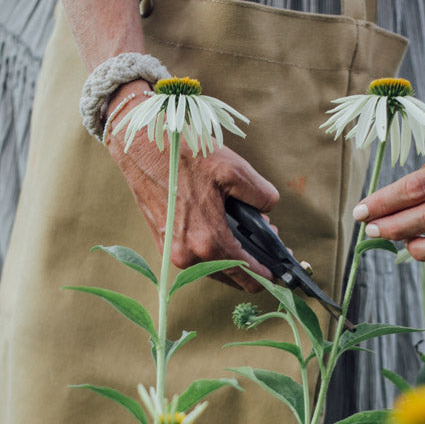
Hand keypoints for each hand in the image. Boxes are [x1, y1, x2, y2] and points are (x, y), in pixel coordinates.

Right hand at [106, 95, 279, 292]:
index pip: (248, 274)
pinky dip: (212, 249)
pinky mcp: (163, 245)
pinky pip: (196, 258)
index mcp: (208, 240)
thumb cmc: (186, 155)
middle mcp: (188, 255)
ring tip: (244, 230)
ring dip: (232, 256)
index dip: (269, 274)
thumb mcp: (235, 170)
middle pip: (231, 275)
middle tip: (264, 238)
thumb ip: (262, 195)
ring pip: (213, 268)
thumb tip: (268, 209)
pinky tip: (220, 228)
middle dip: (252, 263)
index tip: (282, 271)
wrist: (142, 148)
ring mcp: (172, 253)